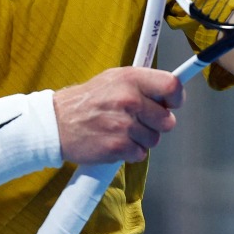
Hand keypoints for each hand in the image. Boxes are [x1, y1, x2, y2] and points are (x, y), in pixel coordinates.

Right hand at [53, 67, 182, 163]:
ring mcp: (124, 124)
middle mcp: (130, 99)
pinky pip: (140, 154)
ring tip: (121, 130)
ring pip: (154, 139)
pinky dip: (130, 152)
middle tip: (138, 120)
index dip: (177, 98)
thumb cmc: (88, 101)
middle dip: (156, 124)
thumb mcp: (114, 79)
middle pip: (167, 120)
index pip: (172, 86)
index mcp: (131, 79)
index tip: (172, 103)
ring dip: (141, 139)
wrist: (57, 122)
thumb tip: (169, 94)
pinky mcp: (118, 146)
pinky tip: (115, 141)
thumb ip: (142, 84)